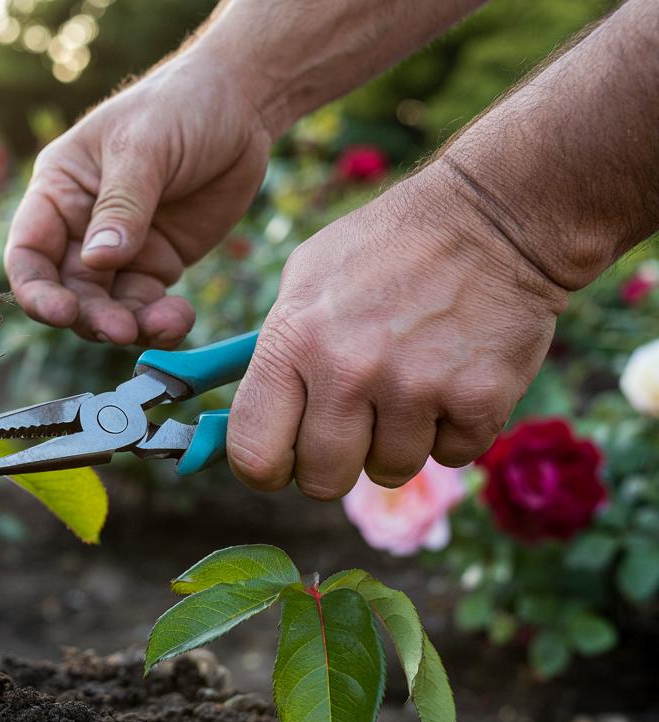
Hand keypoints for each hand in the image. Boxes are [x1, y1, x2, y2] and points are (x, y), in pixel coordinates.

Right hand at [5, 49, 272, 346]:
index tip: (61, 312)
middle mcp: (79, 226)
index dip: (36, 290)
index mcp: (57, 191)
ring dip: (128, 324)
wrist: (241, 104)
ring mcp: (119, 249)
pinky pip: (148, 304)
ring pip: (107, 306)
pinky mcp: (157, 263)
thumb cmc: (179, 106)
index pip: (28, 252)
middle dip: (90, 316)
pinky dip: (161, 320)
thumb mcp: (144, 147)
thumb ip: (121, 206)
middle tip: (122, 330)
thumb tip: (97, 261)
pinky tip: (180, 318)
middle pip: (67, 290)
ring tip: (163, 325)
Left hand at [226, 162, 568, 497]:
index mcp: (293, 340)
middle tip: (352, 428)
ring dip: (398, 442)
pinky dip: (452, 430)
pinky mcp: (479, 399)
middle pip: (322, 480)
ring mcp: (415, 387)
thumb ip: (277, 352)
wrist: (493, 218)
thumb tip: (252, 423)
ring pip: (389, 471)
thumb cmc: (385, 249)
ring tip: (409, 384)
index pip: (253, 452)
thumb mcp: (305, 280)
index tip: (282, 462)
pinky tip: (451, 379)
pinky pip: (451, 456)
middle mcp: (348, 370)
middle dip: (333, 464)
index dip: (266, 470)